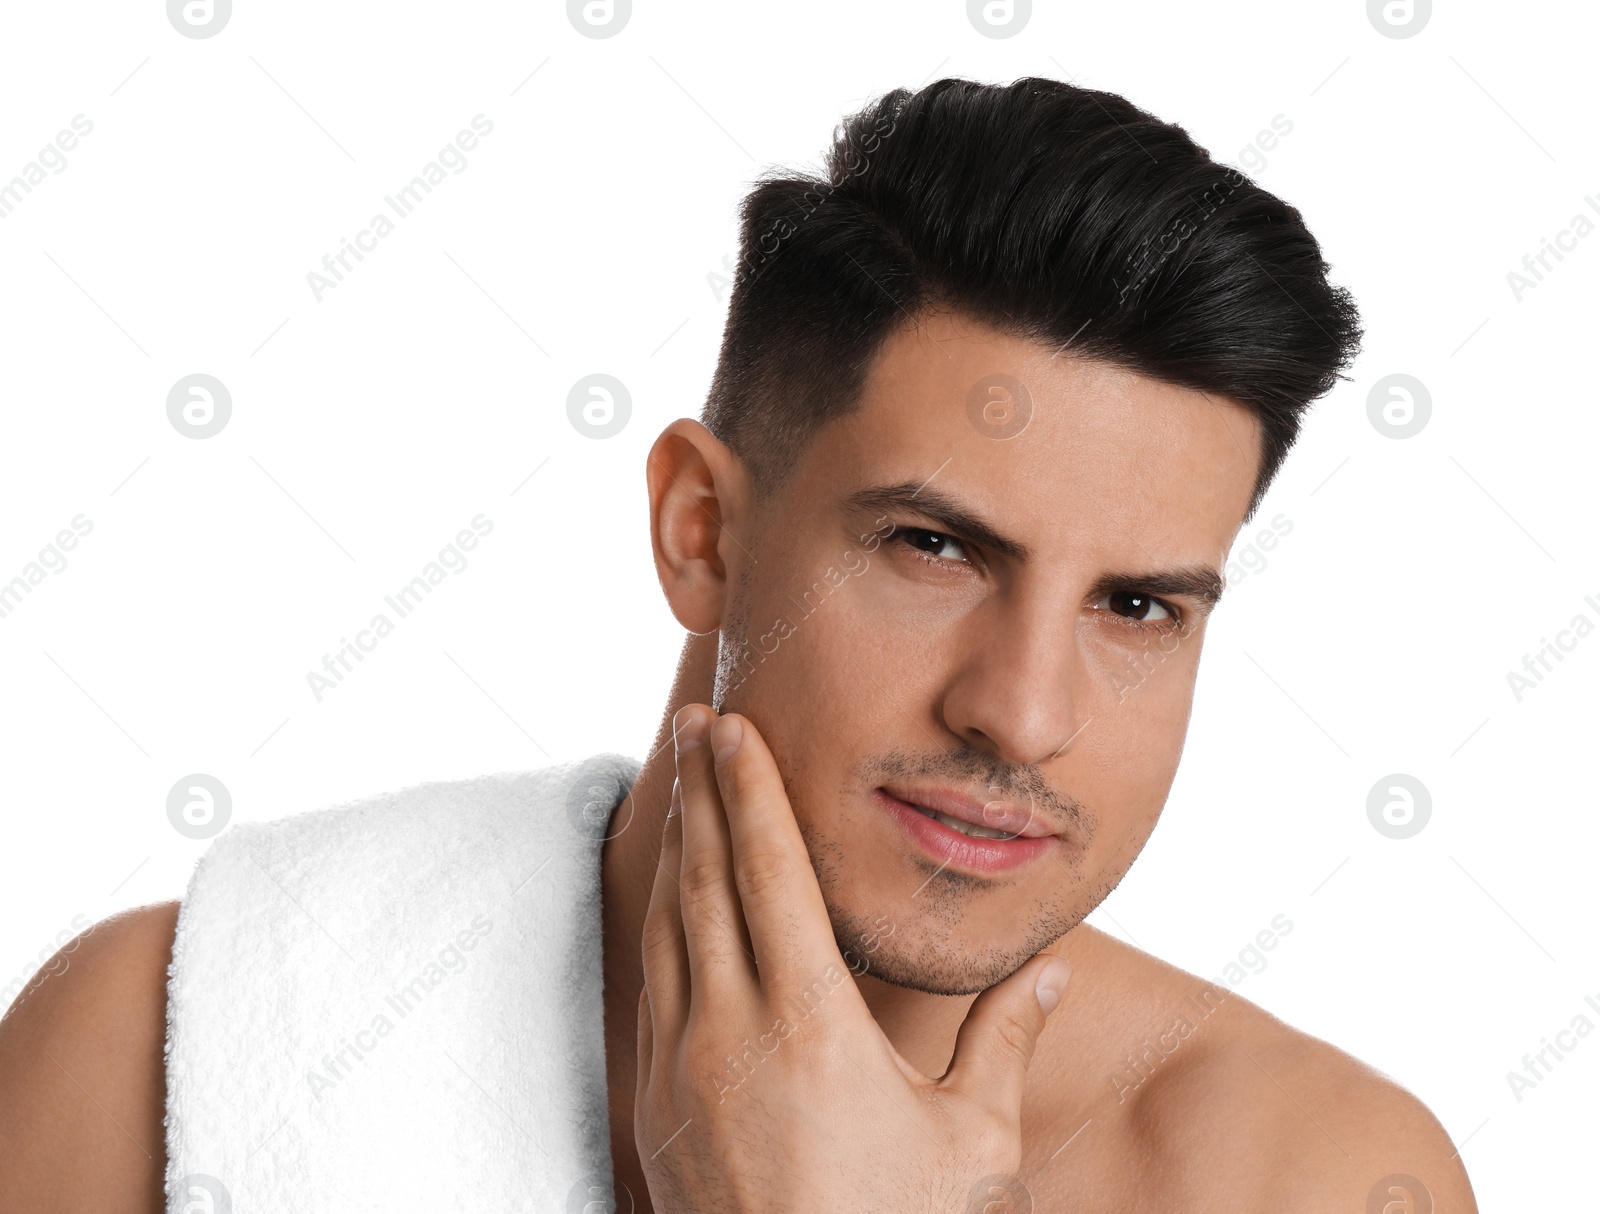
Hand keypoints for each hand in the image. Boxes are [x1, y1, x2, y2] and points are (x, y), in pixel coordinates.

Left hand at [633, 703, 1072, 1213]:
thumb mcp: (970, 1146)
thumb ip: (1003, 1043)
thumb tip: (1053, 973)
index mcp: (807, 1024)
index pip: (766, 872)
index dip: (748, 790)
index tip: (732, 728)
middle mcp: (727, 1033)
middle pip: (704, 879)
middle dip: (701, 792)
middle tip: (695, 722)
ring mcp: (678, 1072)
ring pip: (667, 927)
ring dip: (675, 848)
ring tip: (683, 789)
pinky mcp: (654, 1108)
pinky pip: (653, 985)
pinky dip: (662, 922)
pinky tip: (673, 902)